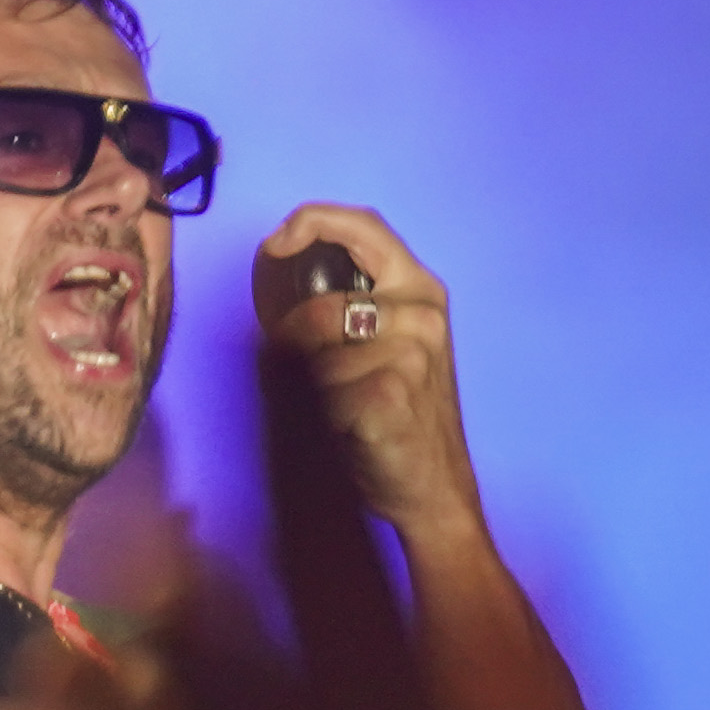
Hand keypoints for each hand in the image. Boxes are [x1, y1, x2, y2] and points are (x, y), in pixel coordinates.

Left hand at [252, 204, 485, 551]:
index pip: (364, 225)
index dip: (312, 221)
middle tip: (312, 381)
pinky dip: (324, 415)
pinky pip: (321, 392)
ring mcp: (412, 353)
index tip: (275, 244)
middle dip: (295, 348)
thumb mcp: (388, 344)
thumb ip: (351, 303)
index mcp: (420, 290)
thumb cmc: (401, 414)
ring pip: (313, 355)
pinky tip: (351, 428)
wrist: (434, 489)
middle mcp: (421, 314)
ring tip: (343, 407)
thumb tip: (279, 275)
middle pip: (318, 310)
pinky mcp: (391, 394)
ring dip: (311, 388)